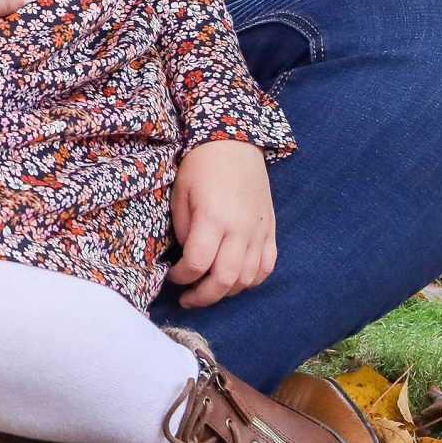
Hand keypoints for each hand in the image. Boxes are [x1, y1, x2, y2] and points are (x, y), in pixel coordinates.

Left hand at [169, 140, 275, 307]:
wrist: (234, 143)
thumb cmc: (201, 165)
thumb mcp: (180, 193)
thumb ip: (183, 229)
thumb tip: (187, 257)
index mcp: (214, 218)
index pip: (197, 263)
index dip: (181, 277)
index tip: (171, 274)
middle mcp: (240, 229)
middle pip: (225, 280)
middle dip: (203, 296)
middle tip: (187, 299)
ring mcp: (259, 232)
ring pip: (247, 279)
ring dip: (226, 292)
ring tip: (208, 290)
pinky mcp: (270, 230)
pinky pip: (266, 267)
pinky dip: (250, 281)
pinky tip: (234, 281)